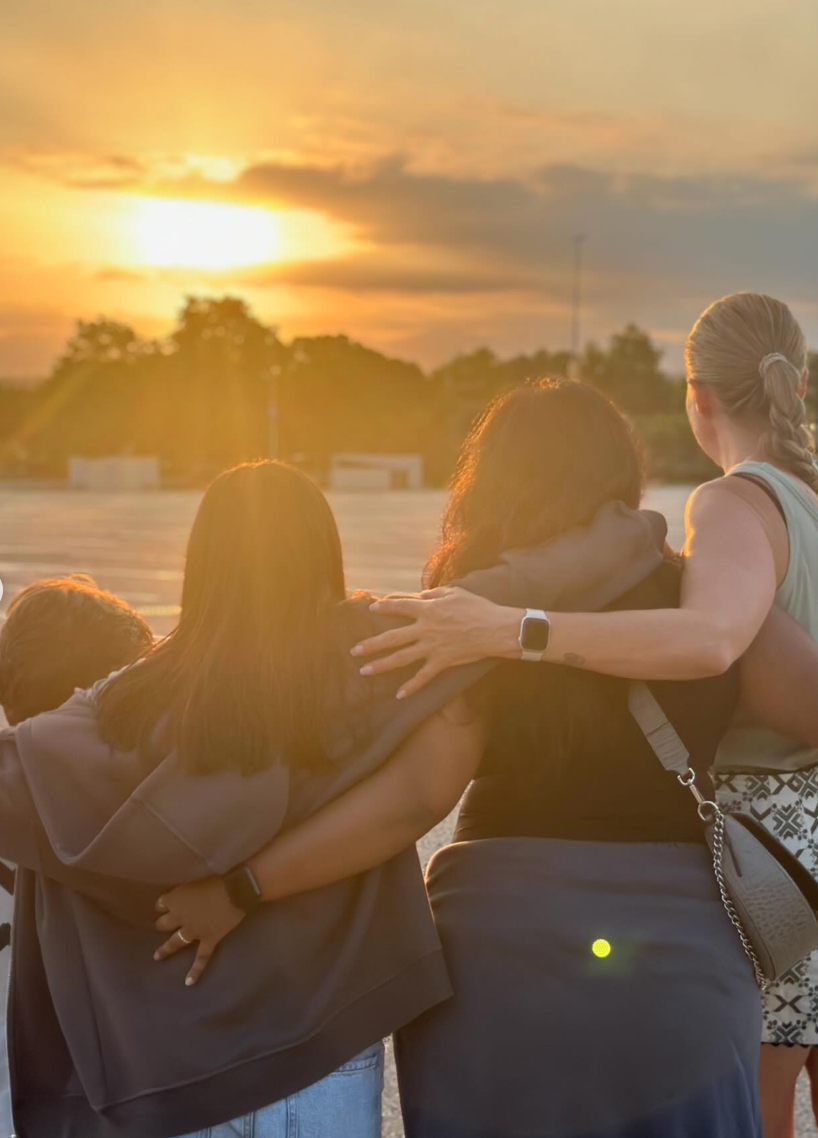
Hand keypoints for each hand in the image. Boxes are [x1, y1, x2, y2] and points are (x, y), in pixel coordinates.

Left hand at [154, 877, 244, 985]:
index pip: (162, 903)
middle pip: (164, 923)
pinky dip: (195, 971)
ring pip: (175, 942)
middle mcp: (180, 918)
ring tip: (157, 956)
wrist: (235, 891)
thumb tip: (185, 893)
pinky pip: (201, 958)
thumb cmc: (216, 878)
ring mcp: (193, 932)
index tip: (166, 903)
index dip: (164, 903)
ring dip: (165, 949)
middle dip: (162, 924)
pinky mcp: (208, 940)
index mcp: (175, 900)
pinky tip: (188, 982)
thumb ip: (186, 889)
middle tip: (162, 925)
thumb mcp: (194, 878)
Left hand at [350, 587, 521, 698]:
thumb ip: (433, 595)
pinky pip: (423, 677)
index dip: (384, 606)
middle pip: (392, 637)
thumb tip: (419, 596)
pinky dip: (411, 687)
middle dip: (371, 644)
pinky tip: (399, 695)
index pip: (399, 607)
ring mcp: (432, 647)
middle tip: (354, 650)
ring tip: (364, 671)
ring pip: (401, 658)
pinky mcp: (442, 662)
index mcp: (428, 609)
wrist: (495, 629)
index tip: (371, 608)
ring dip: (381, 665)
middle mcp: (425, 629)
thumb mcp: (455, 593)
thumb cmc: (478, 608)